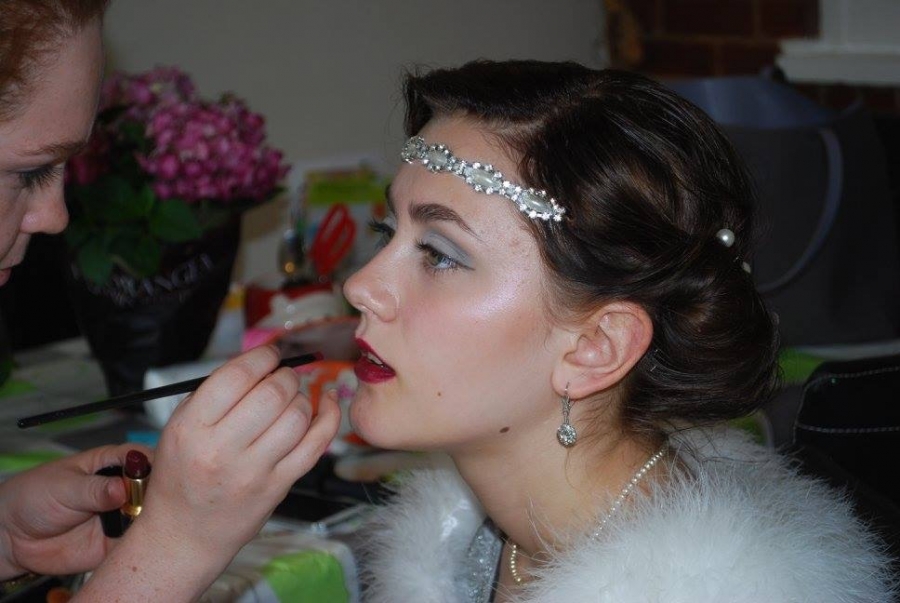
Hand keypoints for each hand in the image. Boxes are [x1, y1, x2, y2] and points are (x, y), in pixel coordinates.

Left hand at [0, 443, 150, 577]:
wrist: (12, 537)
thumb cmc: (34, 498)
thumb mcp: (63, 488)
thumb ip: (94, 490)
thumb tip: (123, 489)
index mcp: (110, 463)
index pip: (142, 457)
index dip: (155, 464)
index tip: (161, 475)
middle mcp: (122, 488)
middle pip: (153, 487)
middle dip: (156, 495)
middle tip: (147, 505)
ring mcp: (121, 515)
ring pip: (149, 515)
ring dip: (151, 520)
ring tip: (141, 525)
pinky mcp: (116, 542)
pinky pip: (136, 543)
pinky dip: (140, 543)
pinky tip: (136, 542)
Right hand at [99, 346, 339, 594]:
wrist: (184, 534)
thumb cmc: (182, 474)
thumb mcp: (180, 428)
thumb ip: (214, 393)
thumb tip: (259, 362)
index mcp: (192, 428)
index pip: (235, 376)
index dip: (261, 356)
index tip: (270, 354)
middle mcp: (222, 449)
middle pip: (272, 393)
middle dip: (285, 375)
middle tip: (283, 376)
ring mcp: (254, 471)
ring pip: (297, 416)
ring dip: (302, 397)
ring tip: (292, 398)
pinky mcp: (278, 486)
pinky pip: (316, 445)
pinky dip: (329, 417)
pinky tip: (327, 402)